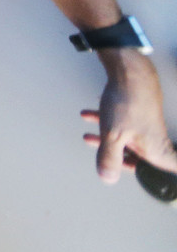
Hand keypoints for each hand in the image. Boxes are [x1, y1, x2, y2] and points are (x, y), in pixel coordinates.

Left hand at [81, 51, 176, 182]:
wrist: (129, 71)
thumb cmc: (128, 103)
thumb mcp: (113, 136)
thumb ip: (109, 158)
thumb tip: (107, 178)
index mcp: (157, 152)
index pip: (162, 174)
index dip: (154, 179)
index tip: (144, 179)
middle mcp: (155, 141)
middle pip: (139, 158)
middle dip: (117, 158)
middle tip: (103, 160)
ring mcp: (146, 126)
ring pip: (127, 139)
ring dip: (106, 139)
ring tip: (89, 137)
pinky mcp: (137, 113)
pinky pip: (122, 124)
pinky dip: (106, 122)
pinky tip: (90, 115)